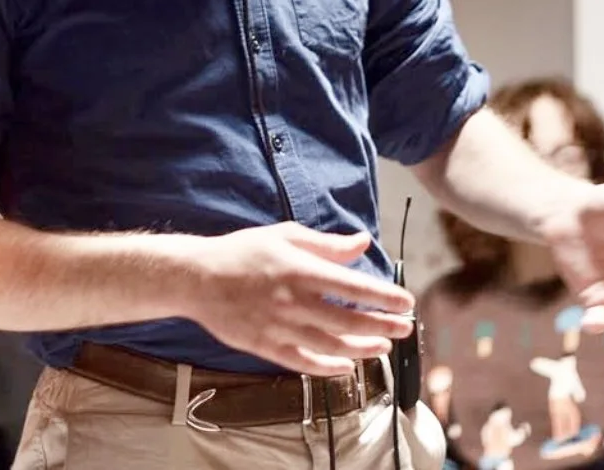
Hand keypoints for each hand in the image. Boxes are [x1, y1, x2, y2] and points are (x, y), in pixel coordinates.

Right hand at [186, 222, 414, 376]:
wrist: (197, 277)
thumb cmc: (242, 251)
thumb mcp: (285, 235)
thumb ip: (326, 244)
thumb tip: (362, 242)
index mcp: (300, 270)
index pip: (353, 286)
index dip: (383, 297)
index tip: (405, 302)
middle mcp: (293, 301)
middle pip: (348, 319)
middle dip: (382, 326)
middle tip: (405, 328)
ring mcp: (280, 327)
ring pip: (331, 345)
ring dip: (361, 348)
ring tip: (382, 347)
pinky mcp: (266, 346)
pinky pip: (303, 362)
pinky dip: (328, 367)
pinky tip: (346, 367)